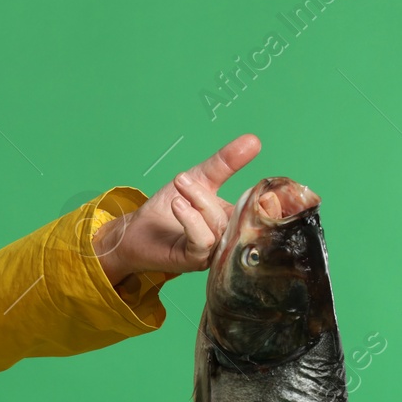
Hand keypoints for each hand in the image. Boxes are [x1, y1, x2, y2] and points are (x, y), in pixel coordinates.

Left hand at [94, 133, 261, 283]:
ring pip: (219, 225)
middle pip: (239, 217)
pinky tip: (178, 204)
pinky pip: (202, 240)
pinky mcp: (194, 260)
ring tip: (179, 186)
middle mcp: (228, 239)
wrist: (135, 230)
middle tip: (194, 178)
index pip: (260, 210)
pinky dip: (191, 219)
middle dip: (214, 193)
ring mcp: (212, 253)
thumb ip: (225, 163)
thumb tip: (253, 141)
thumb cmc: (167, 209)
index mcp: (235, 221)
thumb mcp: (199, 179)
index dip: (266, 199)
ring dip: (198, 201)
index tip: (256, 180)